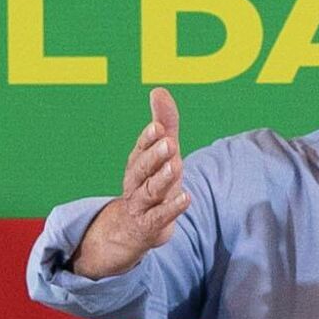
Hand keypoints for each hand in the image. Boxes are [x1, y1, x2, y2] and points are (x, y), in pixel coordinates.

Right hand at [70, 88, 188, 278]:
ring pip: (150, 191)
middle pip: (142, 168)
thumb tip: (159, 90)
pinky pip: (159, 216)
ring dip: (163, 178)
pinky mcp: (150, 225)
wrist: (131, 229)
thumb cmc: (150, 183)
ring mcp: (142, 205)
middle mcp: (136, 182)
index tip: (159, 126)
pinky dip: (171, 208)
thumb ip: (164, 124)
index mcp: (138, 164)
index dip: (149, 138)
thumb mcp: (159, 154)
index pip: (141, 148)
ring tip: (177, 166)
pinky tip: (186, 198)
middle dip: (154, 155)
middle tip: (168, 142)